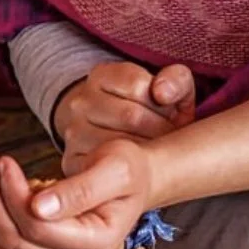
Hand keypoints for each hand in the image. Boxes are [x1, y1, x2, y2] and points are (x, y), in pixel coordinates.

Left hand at [0, 140, 159, 248]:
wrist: (134, 180)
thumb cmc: (127, 169)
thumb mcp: (114, 169)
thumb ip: (79, 190)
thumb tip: (38, 206)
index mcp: (98, 244)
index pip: (38, 227)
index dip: (13, 195)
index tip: (3, 160)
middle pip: (15, 239)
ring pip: (1, 248)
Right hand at [54, 62, 194, 175]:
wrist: (118, 133)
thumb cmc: (150, 110)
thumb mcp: (169, 88)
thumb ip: (176, 80)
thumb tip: (162, 93)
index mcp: (102, 76)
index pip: (138, 85)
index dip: (164, 103)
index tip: (173, 114)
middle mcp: (81, 102)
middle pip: (131, 116)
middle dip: (161, 131)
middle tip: (172, 140)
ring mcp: (74, 133)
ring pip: (119, 145)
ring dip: (148, 154)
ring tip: (157, 154)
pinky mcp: (73, 162)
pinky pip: (104, 169)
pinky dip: (128, 172)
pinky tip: (139, 169)